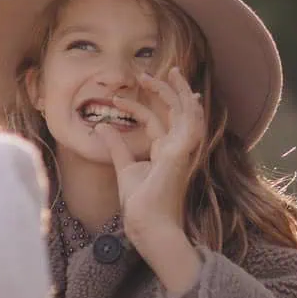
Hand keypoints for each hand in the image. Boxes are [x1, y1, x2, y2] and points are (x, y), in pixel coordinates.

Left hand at [103, 69, 206, 289]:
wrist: (147, 224)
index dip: (141, 106)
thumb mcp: (124, 168)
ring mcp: (183, 151)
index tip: (118, 98)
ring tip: (169, 73)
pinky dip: (192, 108)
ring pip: (189, 113)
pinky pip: (193, 125)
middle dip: (168, 90)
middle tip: (150, 73)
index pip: (158, 122)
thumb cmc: (140, 205)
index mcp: (165, 153)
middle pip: (178, 112)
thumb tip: (103, 126)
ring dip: (181, 92)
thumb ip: (116, 146)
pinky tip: (186, 94)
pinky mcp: (182, 153)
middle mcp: (177, 149)